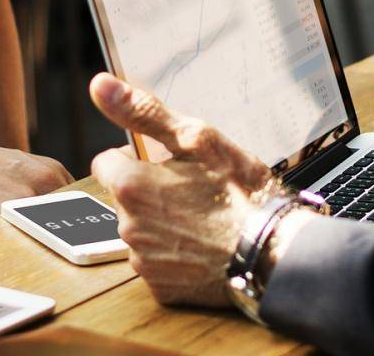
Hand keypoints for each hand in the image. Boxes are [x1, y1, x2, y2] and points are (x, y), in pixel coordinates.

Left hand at [87, 73, 273, 306]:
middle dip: (151, 193)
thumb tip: (99, 85)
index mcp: (130, 185)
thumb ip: (143, 112)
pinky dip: (174, 256)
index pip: (107, 163)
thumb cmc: (240, 192)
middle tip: (192, 192)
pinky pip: (158, 265)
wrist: (274, 251)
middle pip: (126, 200)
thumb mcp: (197, 139)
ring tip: (202, 220)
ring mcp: (143, 261)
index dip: (135, 159)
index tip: (164, 164)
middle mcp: (127, 226)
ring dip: (161, 225)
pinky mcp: (160, 289)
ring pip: (141, 233)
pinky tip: (202, 247)